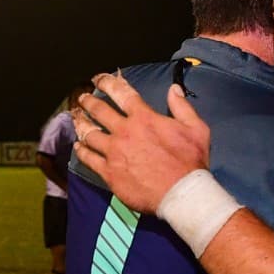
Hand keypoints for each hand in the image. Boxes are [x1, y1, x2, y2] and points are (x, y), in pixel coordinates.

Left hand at [73, 71, 210, 214]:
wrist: (181, 193)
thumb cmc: (190, 162)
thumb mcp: (196, 129)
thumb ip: (182, 107)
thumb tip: (174, 89)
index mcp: (144, 118)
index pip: (121, 93)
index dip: (107, 82)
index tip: (99, 79)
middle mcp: (125, 131)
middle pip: (99, 110)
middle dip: (88, 102)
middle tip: (82, 99)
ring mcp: (114, 152)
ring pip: (89, 134)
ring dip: (81, 124)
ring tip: (76, 119)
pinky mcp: (109, 172)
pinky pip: (88, 158)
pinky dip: (81, 151)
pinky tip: (78, 147)